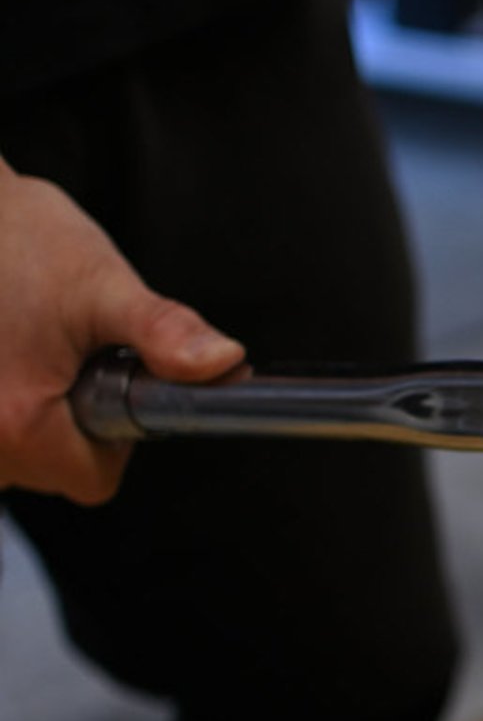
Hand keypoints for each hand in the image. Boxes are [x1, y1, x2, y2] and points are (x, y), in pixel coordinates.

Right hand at [0, 155, 245, 503]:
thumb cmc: (19, 239)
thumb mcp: (100, 286)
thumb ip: (163, 332)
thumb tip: (223, 362)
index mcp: (14, 424)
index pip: (93, 480)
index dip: (113, 438)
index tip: (103, 382)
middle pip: (50, 468)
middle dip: (67, 419)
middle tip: (58, 353)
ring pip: (16, 453)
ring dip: (29, 409)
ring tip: (24, 344)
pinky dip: (3, 400)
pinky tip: (4, 350)